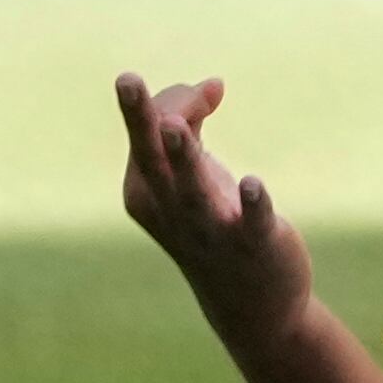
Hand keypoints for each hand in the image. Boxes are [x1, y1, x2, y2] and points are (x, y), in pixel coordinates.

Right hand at [116, 71, 313, 345]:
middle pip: (152, 157)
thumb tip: (214, 84)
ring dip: (185, 159)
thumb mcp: (193, 170)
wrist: (251, 304)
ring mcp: (211, 229)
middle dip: (142, 118)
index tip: (210, 96)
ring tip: (178, 126)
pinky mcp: (255, 244)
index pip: (150, 130)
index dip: (178, 100)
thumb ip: (192, 119)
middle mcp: (170, 210)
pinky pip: (252, 222)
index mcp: (145, 191)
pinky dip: (252, 203)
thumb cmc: (213, 223)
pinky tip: (252, 182)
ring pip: (192, 190)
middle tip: (126, 78)